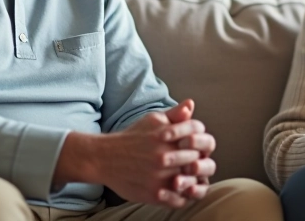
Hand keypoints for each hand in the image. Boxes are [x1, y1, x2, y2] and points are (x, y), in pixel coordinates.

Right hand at [56, 99, 207, 207]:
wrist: (104, 158)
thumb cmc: (133, 138)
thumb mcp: (152, 120)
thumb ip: (174, 114)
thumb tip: (191, 104)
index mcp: (165, 134)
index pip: (198, 132)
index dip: (200, 136)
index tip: (194, 142)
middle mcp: (164, 155)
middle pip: (198, 156)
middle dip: (198, 157)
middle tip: (194, 160)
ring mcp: (160, 176)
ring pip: (192, 179)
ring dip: (194, 178)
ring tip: (188, 175)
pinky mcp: (155, 194)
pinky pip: (181, 199)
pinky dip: (185, 196)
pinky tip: (181, 189)